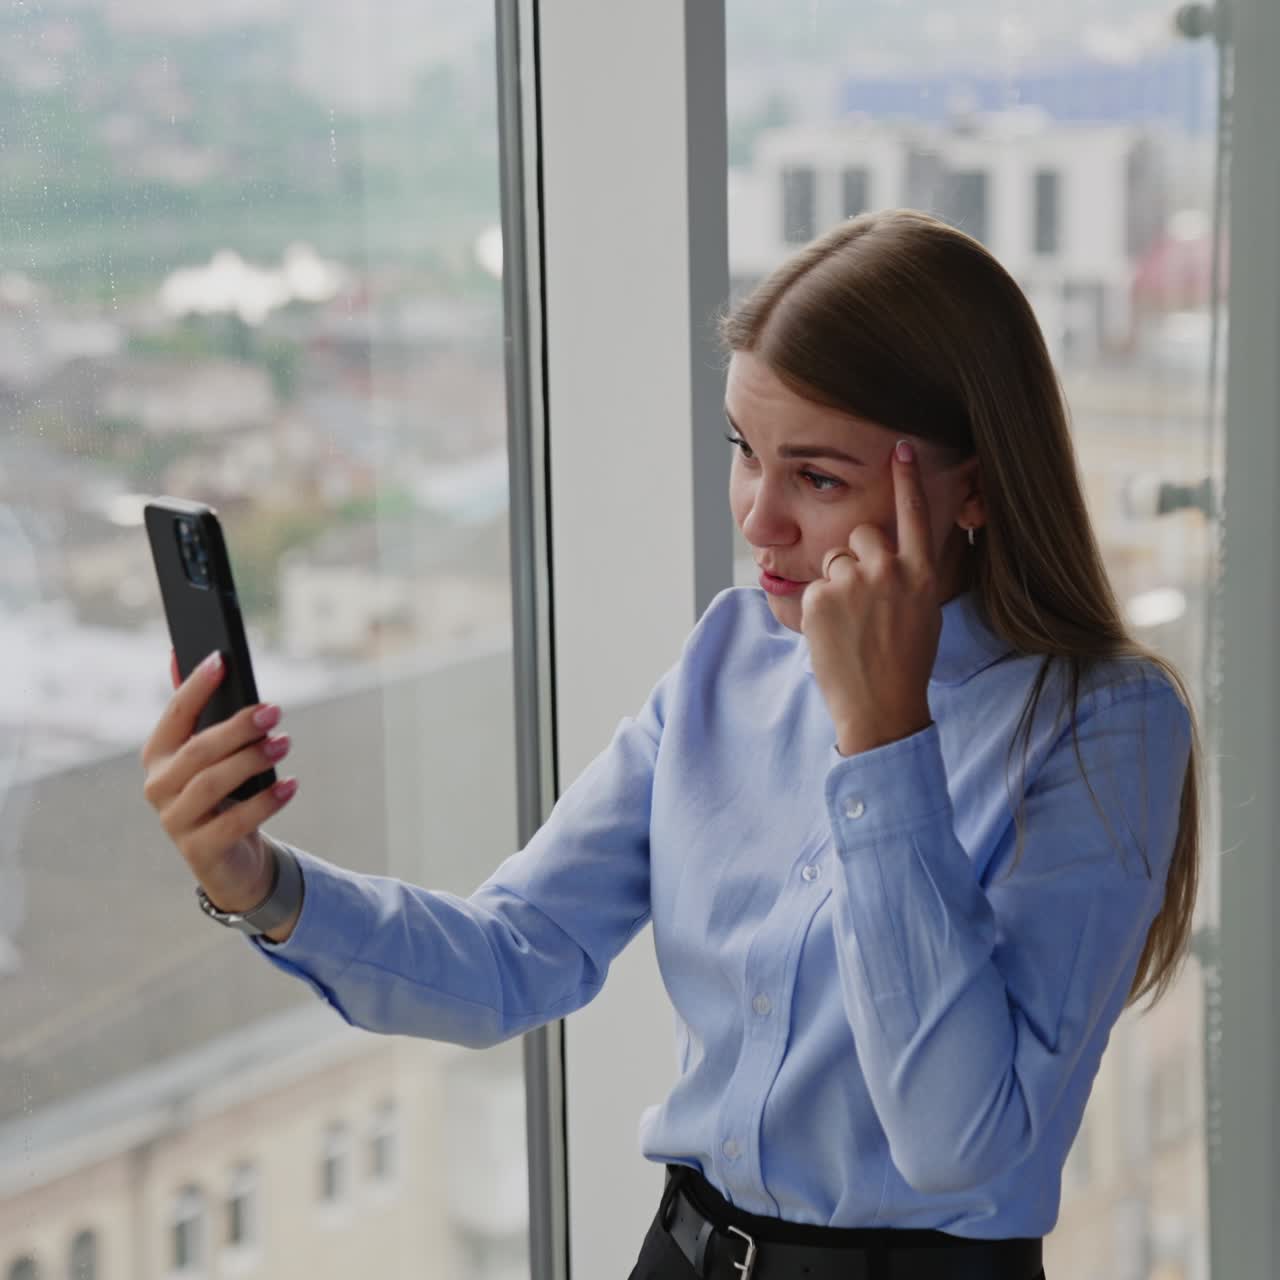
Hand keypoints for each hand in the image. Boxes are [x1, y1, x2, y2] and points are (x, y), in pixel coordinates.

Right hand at [141, 649, 297, 913]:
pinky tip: (291, 785)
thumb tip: (182, 654)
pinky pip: (234, 822)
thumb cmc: (224, 793)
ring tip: (284, 744)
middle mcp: (158, 786)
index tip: (221, 659)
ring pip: (212, 784)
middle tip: (274, 711)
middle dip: (238, 728)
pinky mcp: (199, 850)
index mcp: (158, 755)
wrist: (232, 859)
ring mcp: (175, 821)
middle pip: (198, 750)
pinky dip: (265, 802)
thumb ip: (199, 709)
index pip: (175, 714)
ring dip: (252, 760)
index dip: (196, 686)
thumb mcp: (214, 753)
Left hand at [800, 441, 940, 756]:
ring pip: (834, 561)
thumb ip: (906, 576)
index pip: (914, 514)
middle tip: (864, 602)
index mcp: (922, 574)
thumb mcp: (922, 612)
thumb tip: (884, 554)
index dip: (907, 479)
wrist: (881, 707)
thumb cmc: (904, 663)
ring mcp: (853, 583)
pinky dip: (819, 608)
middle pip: (860, 534)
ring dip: (837, 585)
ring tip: (852, 625)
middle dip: (856, 557)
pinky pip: (814, 588)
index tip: (901, 446)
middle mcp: (890, 571)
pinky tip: (835, 635)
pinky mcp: (820, 598)